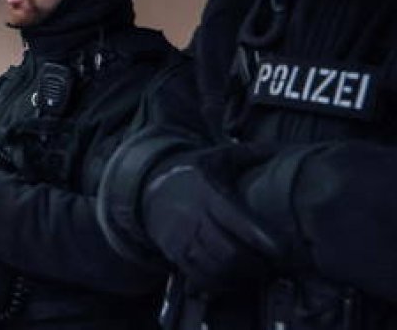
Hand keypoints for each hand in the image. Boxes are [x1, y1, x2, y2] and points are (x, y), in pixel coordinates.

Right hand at [143, 162, 283, 292]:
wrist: (148, 187)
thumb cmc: (193, 173)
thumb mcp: (217, 157)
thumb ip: (249, 154)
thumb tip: (282, 149)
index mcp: (208, 194)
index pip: (238, 220)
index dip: (262, 238)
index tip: (283, 249)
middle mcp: (193, 218)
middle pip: (229, 253)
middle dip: (256, 264)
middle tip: (276, 265)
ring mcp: (181, 239)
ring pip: (216, 269)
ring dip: (241, 277)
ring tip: (259, 274)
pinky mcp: (175, 254)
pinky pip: (200, 278)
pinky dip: (222, 284)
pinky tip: (236, 278)